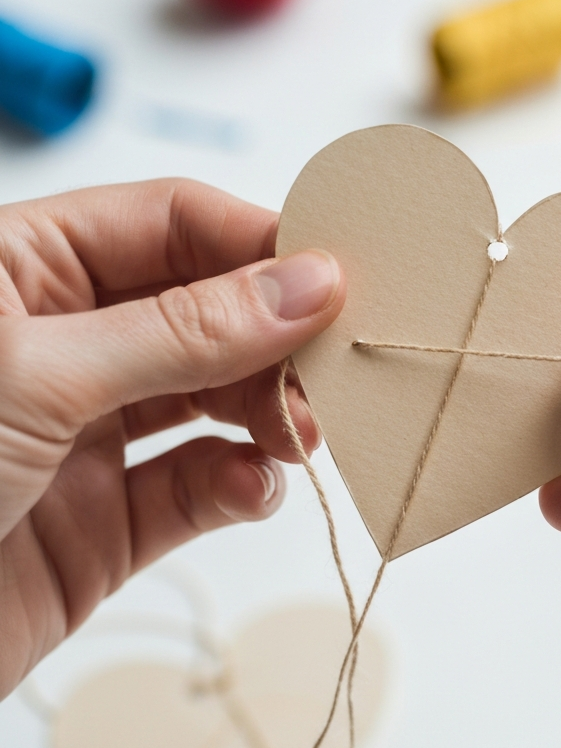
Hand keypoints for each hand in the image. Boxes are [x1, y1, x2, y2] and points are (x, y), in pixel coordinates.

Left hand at [0, 180, 343, 699]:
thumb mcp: (38, 376)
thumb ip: (185, 332)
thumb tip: (309, 284)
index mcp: (25, 270)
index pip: (175, 225)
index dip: (262, 245)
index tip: (342, 278)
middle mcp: (65, 345)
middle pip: (210, 315)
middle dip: (278, 341)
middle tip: (334, 373)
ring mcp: (88, 435)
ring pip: (214, 401)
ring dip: (271, 414)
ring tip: (302, 435)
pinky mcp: (108, 521)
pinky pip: (200, 488)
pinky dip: (240, 486)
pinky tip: (254, 488)